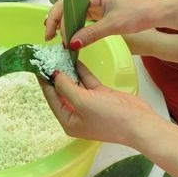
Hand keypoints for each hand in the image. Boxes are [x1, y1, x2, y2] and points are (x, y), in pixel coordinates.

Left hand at [39, 62, 155, 145]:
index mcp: (68, 121)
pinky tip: (75, 59)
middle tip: (48, 56)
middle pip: (61, 91)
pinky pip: (86, 82)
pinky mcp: (100, 96)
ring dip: (68, 71)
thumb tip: (53, 74)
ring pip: (74, 84)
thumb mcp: (83, 102)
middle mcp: (76, 113)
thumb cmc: (111, 118)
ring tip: (59, 54)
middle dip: (55, 74)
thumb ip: (66, 87)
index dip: (44, 81)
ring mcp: (89, 105)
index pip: (51, 98)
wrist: (140, 123)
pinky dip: (81, 71)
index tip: (37, 64)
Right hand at [45, 0, 156, 48]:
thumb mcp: (113, 25)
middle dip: (57, 21)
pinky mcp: (100, 8)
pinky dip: (75, 25)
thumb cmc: (137, 14)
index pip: (68, 4)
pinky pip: (82, 15)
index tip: (58, 38)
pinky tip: (70, 34)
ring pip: (73, 11)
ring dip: (65, 24)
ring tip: (56, 38)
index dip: (60, 21)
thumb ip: (90, 34)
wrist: (156, 12)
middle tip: (49, 38)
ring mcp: (96, 1)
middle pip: (67, 5)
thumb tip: (71, 43)